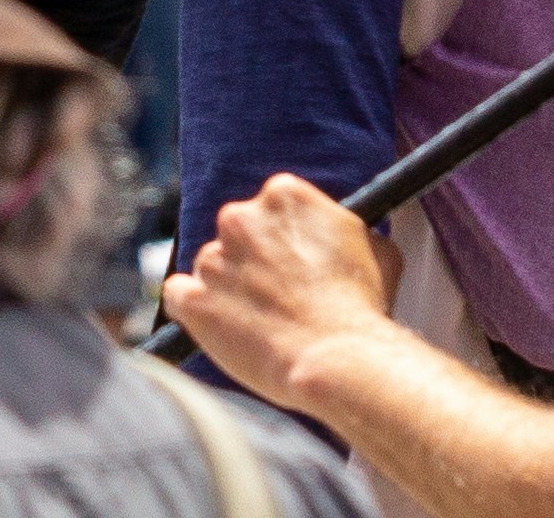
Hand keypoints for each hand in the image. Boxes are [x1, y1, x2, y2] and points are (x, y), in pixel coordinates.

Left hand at [165, 175, 400, 408]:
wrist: (336, 358)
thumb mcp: (376, 249)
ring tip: (256, 322)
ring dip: (226, 288)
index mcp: (284, 195)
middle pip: (238, 233)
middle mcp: (241, 217)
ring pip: (210, 267)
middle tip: (275, 295)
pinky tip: (217, 326)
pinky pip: (177, 295)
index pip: (272, 209)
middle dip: (253, 260)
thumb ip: (345, 231)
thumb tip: (342, 236)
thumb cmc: (361, 307)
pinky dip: (192, 309)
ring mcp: (213, 259)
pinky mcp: (192, 300)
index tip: (292, 263)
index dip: (284, 239)